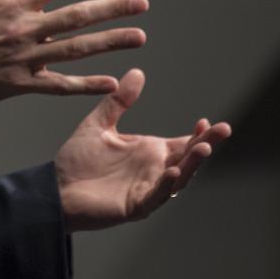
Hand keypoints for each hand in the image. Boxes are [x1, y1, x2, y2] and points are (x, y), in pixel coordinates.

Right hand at [0, 0, 147, 109]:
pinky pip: (59, 86)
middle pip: (76, 18)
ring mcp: (25, 59)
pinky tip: (111, 82)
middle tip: (141, 4)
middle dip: (112, 9)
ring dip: (110, 43)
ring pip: (76, 50)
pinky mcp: (21, 84)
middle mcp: (23, 30)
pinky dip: (86, 85)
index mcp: (11, 3)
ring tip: (138, 37)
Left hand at [54, 68, 230, 232]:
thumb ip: (119, 101)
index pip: (182, 142)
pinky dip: (166, 186)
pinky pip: (155, 196)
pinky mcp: (134, 205)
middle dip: (206, 144)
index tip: (208, 121)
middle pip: (187, 158)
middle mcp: (153, 170)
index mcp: (148, 151)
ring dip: (192, 164)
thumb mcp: (100, 124)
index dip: (198, 134)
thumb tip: (137, 72)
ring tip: (203, 148)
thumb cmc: (77, 159)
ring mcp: (146, 188)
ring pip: (178, 178)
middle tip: (223, 130)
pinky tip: (172, 173)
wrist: (56, 188)